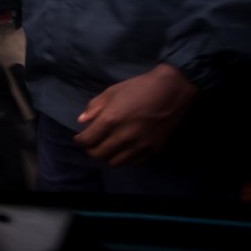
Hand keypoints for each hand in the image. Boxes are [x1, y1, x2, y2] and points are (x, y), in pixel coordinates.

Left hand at [74, 63, 197, 165]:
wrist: (171, 91)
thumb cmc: (139, 88)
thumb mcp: (112, 91)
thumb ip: (95, 107)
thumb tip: (82, 121)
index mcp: (111, 119)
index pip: (87, 140)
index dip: (80, 140)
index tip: (79, 138)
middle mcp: (124, 136)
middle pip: (99, 154)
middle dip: (91, 150)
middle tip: (92, 143)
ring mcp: (140, 145)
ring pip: (115, 162)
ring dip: (107, 156)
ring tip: (107, 147)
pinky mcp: (153, 149)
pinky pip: (133, 162)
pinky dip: (125, 158)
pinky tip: (124, 149)